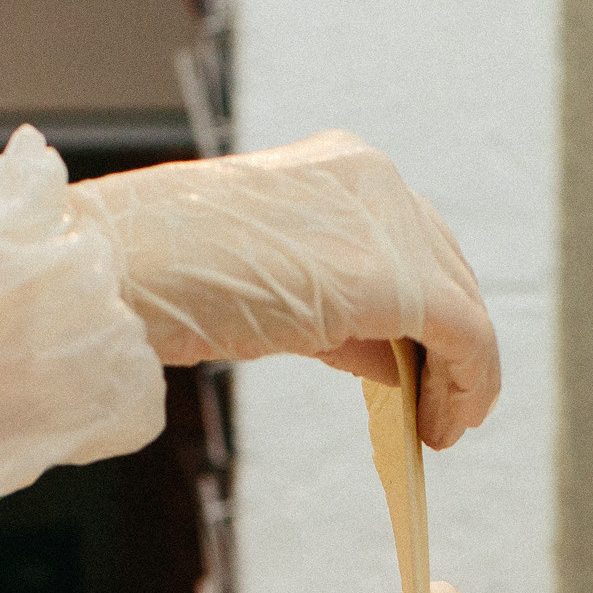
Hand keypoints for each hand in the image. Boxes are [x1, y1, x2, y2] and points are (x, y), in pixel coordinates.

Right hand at [67, 130, 500, 448]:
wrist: (124, 268)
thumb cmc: (166, 273)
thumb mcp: (270, 278)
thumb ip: (339, 307)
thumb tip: (391, 355)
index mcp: (341, 165)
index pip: (411, 239)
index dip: (429, 306)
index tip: (426, 361)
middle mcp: (376, 180)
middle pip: (446, 268)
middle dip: (450, 342)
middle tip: (442, 404)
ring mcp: (389, 224)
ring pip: (463, 304)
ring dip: (461, 374)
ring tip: (443, 424)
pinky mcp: (397, 282)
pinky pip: (467, 338)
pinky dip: (468, 387)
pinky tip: (444, 427)